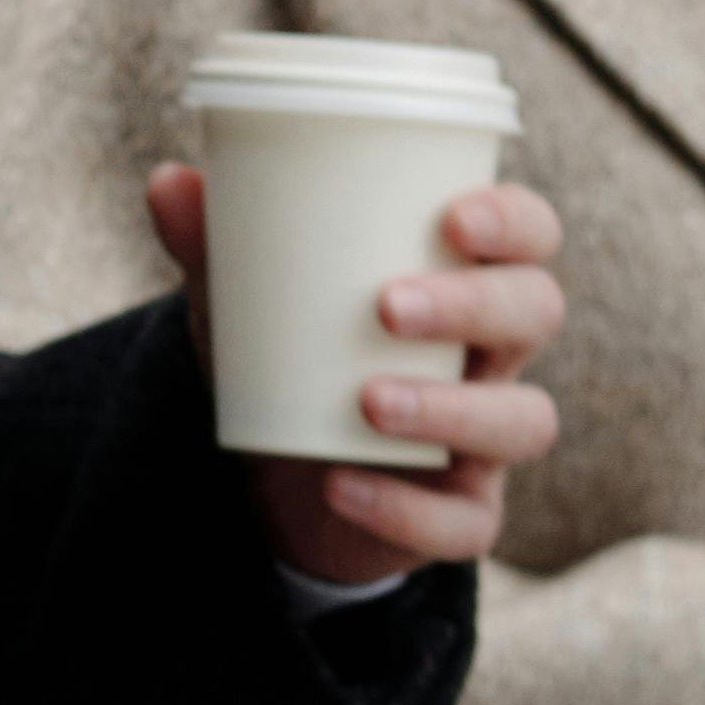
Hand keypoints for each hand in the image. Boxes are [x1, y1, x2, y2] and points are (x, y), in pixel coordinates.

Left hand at [151, 168, 564, 585]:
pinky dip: (404, 508)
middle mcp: (492, 354)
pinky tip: (339, 487)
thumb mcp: (246, 299)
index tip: (454, 218)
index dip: (514, 222)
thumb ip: (213, 243)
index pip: (530, 236)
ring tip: (366, 402)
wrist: (275, 475)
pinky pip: (465, 523)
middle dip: (472, 305)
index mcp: (462, 280)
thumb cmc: (289, 355)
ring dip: (450, 409)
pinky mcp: (464, 514)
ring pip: (523, 420)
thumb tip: (169, 181)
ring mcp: (487, 438)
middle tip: (386, 306)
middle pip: (536, 313)